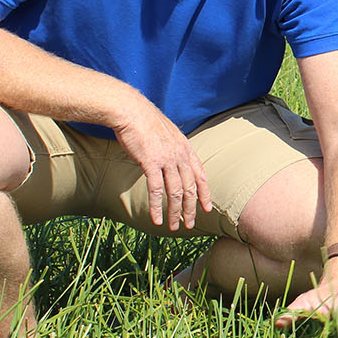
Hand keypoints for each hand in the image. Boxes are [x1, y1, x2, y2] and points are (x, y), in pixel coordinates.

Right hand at [111, 102, 211, 230]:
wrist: (130, 111)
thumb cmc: (145, 122)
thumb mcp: (168, 134)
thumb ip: (174, 149)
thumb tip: (173, 161)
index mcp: (186, 149)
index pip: (201, 176)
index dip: (205, 194)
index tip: (207, 208)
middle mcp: (180, 156)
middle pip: (190, 188)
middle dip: (191, 209)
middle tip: (189, 224)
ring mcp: (167, 159)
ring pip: (175, 193)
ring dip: (175, 212)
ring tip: (173, 227)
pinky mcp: (150, 162)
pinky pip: (156, 190)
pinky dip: (156, 207)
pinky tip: (156, 219)